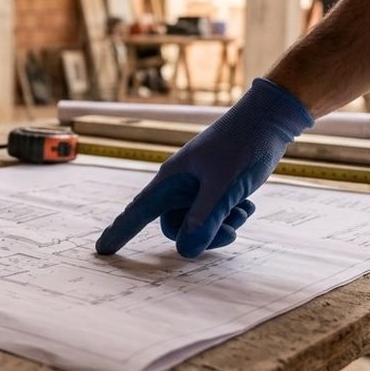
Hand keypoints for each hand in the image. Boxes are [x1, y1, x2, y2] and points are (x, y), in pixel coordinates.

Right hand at [96, 78, 313, 258]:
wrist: (267, 119)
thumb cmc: (242, 146)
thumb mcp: (224, 187)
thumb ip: (204, 219)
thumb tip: (185, 251)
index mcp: (171, 180)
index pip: (137, 212)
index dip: (119, 232)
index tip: (101, 251)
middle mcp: (179, 184)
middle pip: (176, 226)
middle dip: (201, 234)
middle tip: (232, 231)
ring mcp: (196, 185)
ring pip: (196, 222)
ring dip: (219, 224)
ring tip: (242, 210)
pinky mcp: (213, 186)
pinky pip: (211, 213)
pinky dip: (229, 215)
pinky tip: (246, 204)